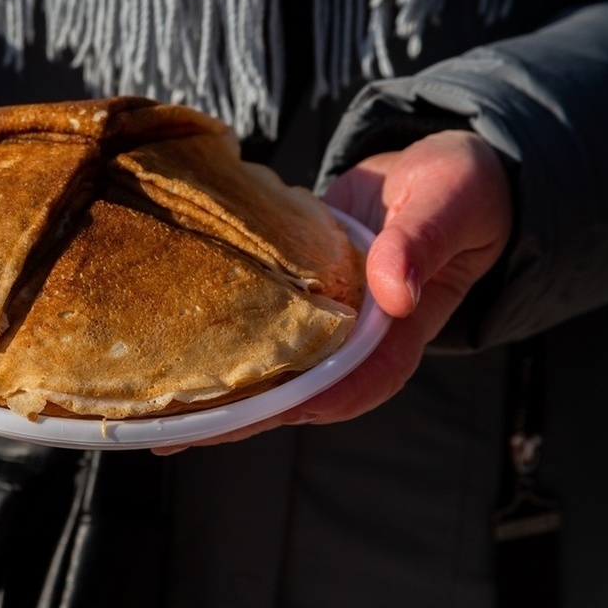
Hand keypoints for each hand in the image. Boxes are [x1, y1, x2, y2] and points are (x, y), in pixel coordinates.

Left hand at [154, 129, 512, 452]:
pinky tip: (168, 350)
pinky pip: (258, 328)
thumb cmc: (457, 191)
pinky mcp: (300, 298)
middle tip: (163, 435)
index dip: (294, 404)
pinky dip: (220, 342)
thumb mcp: (445, 206)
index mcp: (397, 335)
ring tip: (150, 413)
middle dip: (232, 418)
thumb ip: (418, 245)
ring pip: (268, 370)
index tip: (241, 414)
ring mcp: (326, 324)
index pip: (347, 387)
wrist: (440, 172)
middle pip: (292, 396)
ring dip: (215, 392)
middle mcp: (356, 343)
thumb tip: (394, 293)